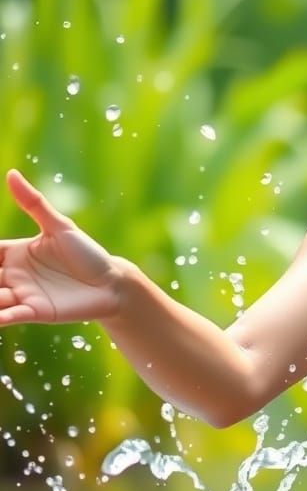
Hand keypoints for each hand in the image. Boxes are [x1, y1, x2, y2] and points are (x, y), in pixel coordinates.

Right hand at [0, 170, 121, 325]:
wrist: (112, 283)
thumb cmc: (86, 253)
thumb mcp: (59, 226)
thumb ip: (34, 203)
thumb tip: (11, 173)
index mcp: (15, 253)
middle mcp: (13, 275)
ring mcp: (22, 295)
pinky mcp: (35, 312)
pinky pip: (10, 316)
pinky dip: (1, 317)